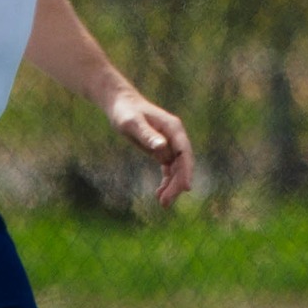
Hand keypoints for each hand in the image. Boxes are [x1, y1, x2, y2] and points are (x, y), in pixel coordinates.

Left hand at [106, 89, 193, 207]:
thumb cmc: (125, 111)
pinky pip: (169, 168)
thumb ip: (147, 134)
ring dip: (172, 185)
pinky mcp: (162, 149)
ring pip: (177, 168)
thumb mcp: (132, 123)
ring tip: (163, 203)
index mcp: (173, 128)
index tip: (186, 188)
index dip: (186, 170)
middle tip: (165, 203)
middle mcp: (175, 136)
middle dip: (177, 183)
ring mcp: (170, 143)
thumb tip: (162, 147)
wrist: (120, 104)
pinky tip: (160, 193)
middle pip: (182, 163)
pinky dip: (167, 181)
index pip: (184, 152)